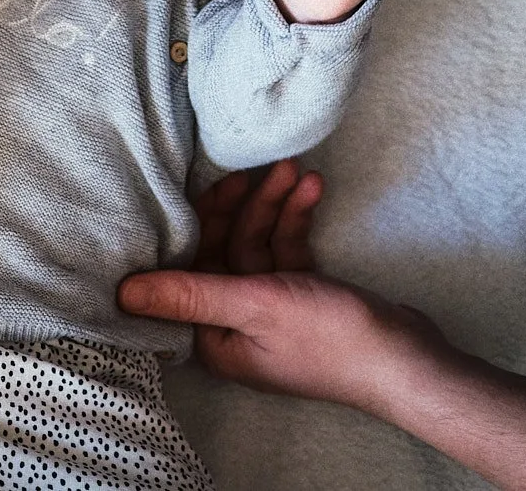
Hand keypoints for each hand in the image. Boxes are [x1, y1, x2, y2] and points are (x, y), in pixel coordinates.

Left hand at [120, 159, 446, 415]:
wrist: (405, 358)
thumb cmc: (329, 339)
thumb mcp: (254, 306)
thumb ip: (189, 294)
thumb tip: (120, 295)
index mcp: (214, 337)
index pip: (189, 270)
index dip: (199, 224)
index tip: (212, 184)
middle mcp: (235, 325)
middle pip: (223, 251)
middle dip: (241, 207)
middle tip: (255, 169)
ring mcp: (271, 310)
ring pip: (258, 244)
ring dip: (274, 205)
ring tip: (294, 169)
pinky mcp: (302, 296)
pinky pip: (287, 250)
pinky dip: (297, 220)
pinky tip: (313, 190)